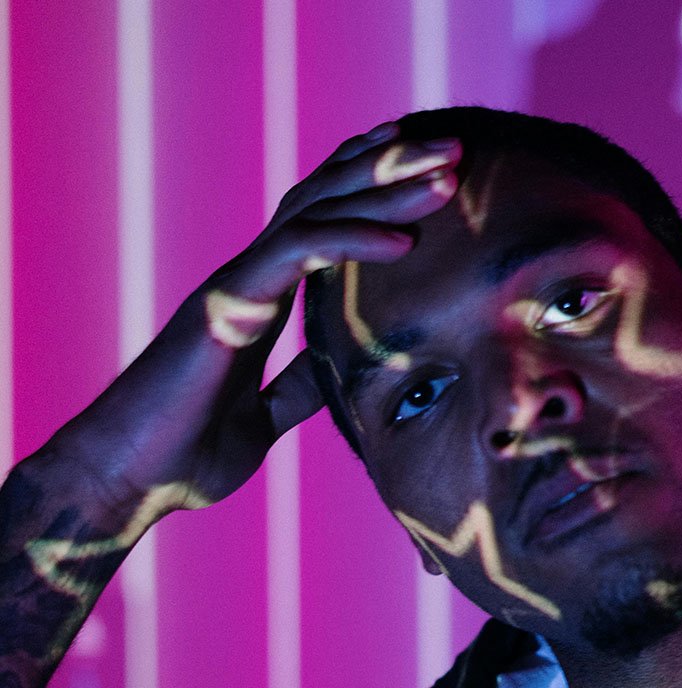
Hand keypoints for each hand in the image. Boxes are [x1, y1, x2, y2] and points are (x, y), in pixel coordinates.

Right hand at [52, 122, 461, 515]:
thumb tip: (338, 366)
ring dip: (383, 187)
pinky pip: (297, 252)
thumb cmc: (188, 451)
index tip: (424, 170)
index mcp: (262, 294)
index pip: (322, 219)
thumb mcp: (267, 412)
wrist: (129, 481)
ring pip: (315, 209)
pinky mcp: (227, 302)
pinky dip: (353, 240)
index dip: (369, 187)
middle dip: (391, 168)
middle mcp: (251, 274)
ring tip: (445, 174)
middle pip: (327, 197)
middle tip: (453, 149)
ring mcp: (237, 282)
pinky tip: (404, 242)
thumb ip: (302, 381)